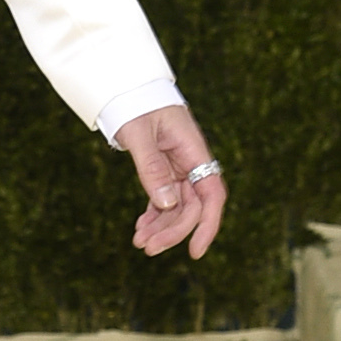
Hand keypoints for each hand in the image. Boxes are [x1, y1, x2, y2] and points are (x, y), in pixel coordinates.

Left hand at [117, 106, 226, 259]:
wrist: (129, 88)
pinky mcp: (165, 170)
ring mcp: (179, 167)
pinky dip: (155, 215)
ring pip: (177, 207)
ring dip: (161, 227)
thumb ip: (152, 167)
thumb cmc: (136, 104)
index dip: (208, 225)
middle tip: (147, 248)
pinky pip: (165, 199)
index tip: (195, 251)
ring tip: (139, 242)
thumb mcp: (140, 134)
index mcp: (193, 151)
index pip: (211, 195)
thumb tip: (167, 203)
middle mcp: (191, 162)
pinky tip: (141, 228)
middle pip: (192, 206)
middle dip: (173, 231)